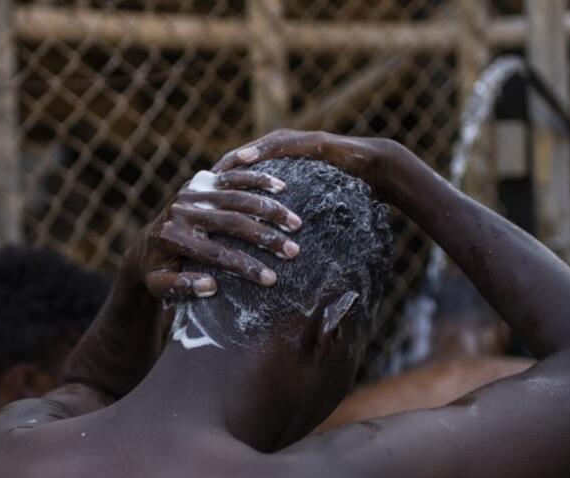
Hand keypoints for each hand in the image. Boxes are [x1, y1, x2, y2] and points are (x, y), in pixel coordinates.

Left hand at [131, 169, 303, 298]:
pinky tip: (282, 186)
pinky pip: (233, 176)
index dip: (245, 267)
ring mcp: (192, 191)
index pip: (216, 253)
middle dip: (266, 238)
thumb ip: (180, 287)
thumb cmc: (158, 270)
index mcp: (172, 237)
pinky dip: (258, 179)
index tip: (271, 279)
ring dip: (270, 210)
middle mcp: (181, 210)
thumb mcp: (159, 285)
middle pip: (231, 222)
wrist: (145, 243)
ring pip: (237, 197)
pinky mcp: (201, 180)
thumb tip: (211, 286)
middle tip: (294, 252)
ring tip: (296, 224)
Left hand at [212, 129, 412, 203]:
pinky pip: (278, 147)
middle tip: (194, 186)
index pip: (241, 171)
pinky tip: (241, 162)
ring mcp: (295, 142)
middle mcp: (282, 147)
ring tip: (210, 175)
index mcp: (279, 163)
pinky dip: (259, 153)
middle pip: (240, 158)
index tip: (197, 198)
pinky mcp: (308, 141)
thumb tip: (269, 244)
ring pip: (254, 150)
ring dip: (231, 161)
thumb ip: (288, 214)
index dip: (219, 183)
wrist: (375, 169)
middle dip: (218, 172)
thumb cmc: (344, 190)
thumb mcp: (310, 204)